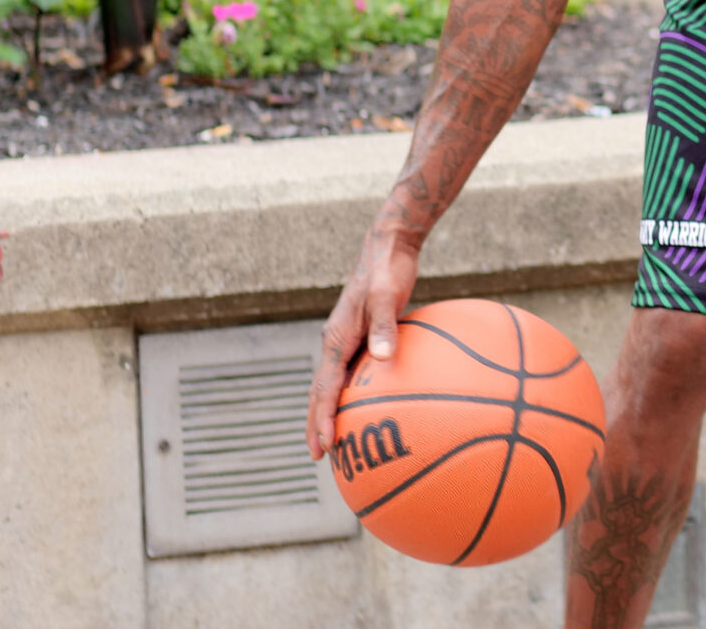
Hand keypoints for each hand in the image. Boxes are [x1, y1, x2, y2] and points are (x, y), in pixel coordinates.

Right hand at [305, 228, 421, 458]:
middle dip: (317, 424)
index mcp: (336, 338)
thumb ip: (385, 325)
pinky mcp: (360, 336)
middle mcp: (336, 343)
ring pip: (332, 384)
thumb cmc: (388, 269)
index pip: (324, 388)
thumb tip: (382, 358)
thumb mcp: (388, 294)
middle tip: (319, 457)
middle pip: (320, 392)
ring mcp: (346, 340)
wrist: (387, 246)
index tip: (325, 447)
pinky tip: (370, 405)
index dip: (323, 419)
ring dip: (330, 412)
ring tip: (336, 441)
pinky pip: (351, 372)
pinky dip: (352, 394)